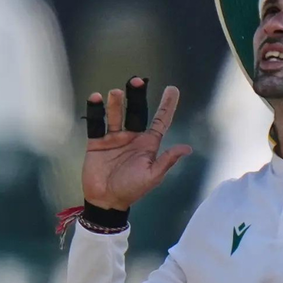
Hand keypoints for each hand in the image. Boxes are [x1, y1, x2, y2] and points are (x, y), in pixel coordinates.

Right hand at [81, 77, 191, 210]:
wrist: (106, 201)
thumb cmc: (131, 190)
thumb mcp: (152, 176)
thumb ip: (167, 160)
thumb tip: (187, 148)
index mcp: (148, 144)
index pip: (160, 120)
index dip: (167, 105)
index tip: (173, 89)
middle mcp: (132, 136)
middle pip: (136, 111)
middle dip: (136, 96)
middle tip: (136, 81)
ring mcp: (114, 138)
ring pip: (116, 114)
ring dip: (115, 103)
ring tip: (114, 93)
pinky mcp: (97, 142)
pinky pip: (96, 123)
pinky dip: (95, 111)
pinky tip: (96, 99)